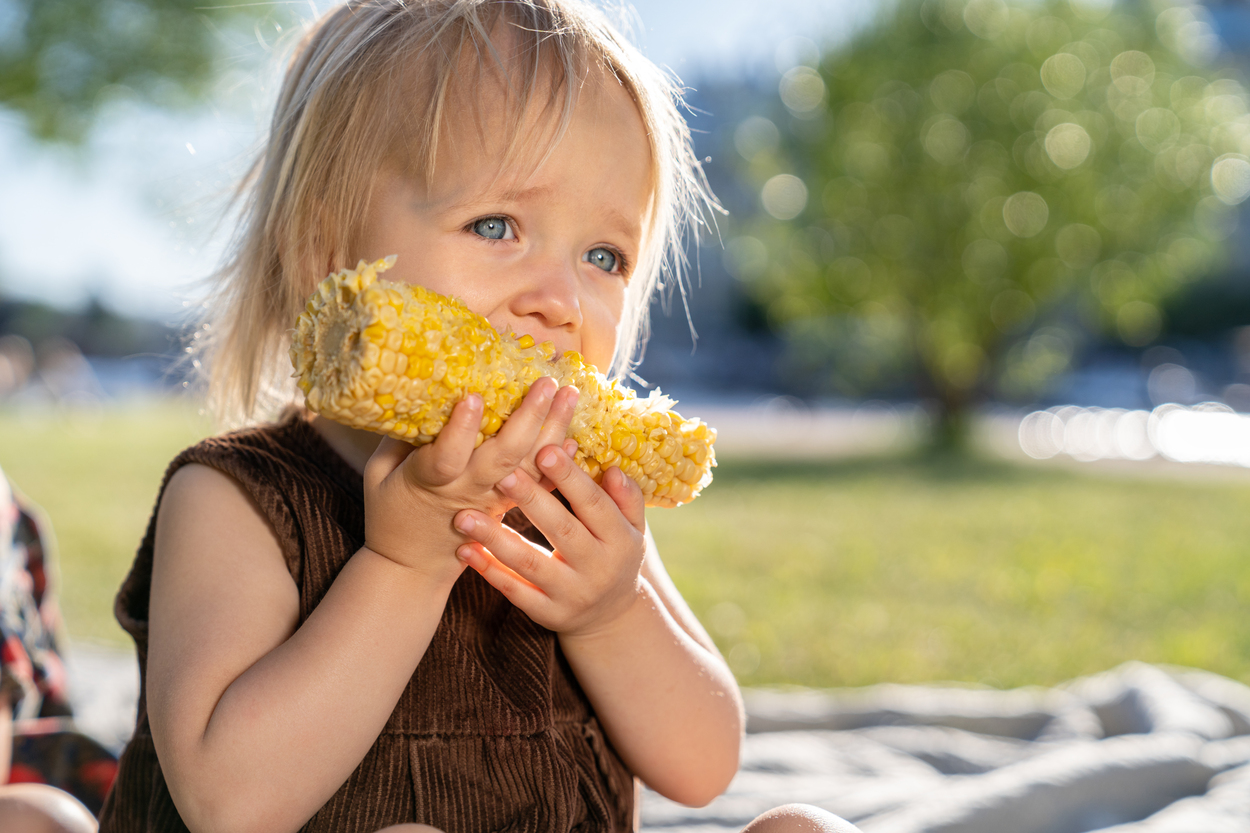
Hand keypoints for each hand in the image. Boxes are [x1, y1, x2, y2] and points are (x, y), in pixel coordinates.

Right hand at [361, 378, 578, 580]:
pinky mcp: (506, 506)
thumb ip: (396, 440)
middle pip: (502, 457)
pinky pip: (538, 486)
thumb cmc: (390, 513)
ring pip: (528, 467)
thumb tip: (421, 395)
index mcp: (429, 482)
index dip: (460, 428)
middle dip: (527, 418)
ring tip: (570, 395)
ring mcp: (492, 500)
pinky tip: (574, 438)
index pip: (446, 457)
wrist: (415, 568)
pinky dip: (558, 464)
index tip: (474, 396)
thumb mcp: (378, 476)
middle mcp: (467, 490)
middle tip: (546, 383)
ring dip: (552, 430)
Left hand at [452, 447, 646, 636]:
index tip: (544, 451)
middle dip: (530, 500)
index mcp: (621, 540)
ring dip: (495, 539)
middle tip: (501, 474)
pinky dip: (489, 571)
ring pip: (530, 563)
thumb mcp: (633, 527)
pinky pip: (516, 592)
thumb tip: (611, 470)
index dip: (570, 478)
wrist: (612, 617)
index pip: (594, 505)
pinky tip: (465, 549)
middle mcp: (598, 569)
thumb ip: (626, 497)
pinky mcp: (548, 614)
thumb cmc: (616, 556)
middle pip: (561, 530)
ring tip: (464, 516)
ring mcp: (572, 595)